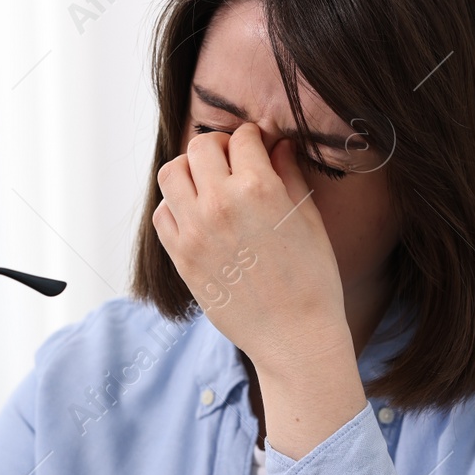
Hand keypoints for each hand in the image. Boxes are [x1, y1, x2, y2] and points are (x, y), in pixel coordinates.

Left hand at [152, 123, 351, 373]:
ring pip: (172, 173)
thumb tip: (278, 146)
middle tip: (232, 162)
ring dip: (189, 170)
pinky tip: (197, 215)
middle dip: (219, 147)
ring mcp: (194, 231)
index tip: (259, 147)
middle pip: (200, 146)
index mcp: (258, 188)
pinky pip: (162, 214)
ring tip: (208, 184)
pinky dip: (175, 206)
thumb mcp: (309, 220)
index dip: (254, 138)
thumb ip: (290, 176)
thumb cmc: (312, 280)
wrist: (293, 335)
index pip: (243, 138)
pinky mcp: (181, 257)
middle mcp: (220, 204)